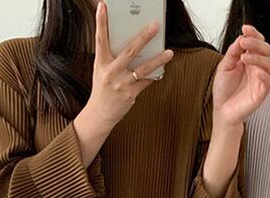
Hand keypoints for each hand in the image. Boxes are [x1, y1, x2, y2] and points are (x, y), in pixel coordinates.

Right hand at [81, 1, 173, 133]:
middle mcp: (111, 72)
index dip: (101, 22)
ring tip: (169, 53)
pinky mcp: (131, 94)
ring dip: (158, 60)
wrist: (100, 114)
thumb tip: (130, 42)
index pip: (100, 39)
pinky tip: (162, 69)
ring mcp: (122, 83)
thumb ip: (112, 56)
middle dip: (143, 37)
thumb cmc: (102, 89)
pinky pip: (146, 81)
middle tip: (155, 26)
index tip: (103, 6)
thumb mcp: (101, 70)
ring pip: (143, 68)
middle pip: (129, 51)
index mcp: (101, 63)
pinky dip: (154, 75)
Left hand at [212, 24, 269, 128]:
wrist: (222, 111)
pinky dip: (264, 75)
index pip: (256, 42)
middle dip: (256, 43)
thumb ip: (233, 52)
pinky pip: (268, 81)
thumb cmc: (224, 91)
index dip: (253, 34)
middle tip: (244, 43)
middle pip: (265, 49)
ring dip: (257, 58)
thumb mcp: (224, 66)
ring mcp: (260, 79)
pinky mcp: (261, 92)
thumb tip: (241, 38)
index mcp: (248, 60)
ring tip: (244, 58)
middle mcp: (255, 68)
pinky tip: (256, 72)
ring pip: (268, 63)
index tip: (245, 28)